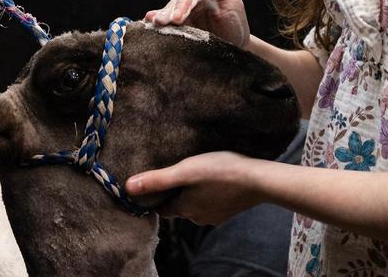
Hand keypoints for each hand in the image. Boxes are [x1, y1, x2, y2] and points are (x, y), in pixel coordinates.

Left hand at [125, 152, 263, 225]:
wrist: (259, 180)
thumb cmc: (220, 171)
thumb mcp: (185, 171)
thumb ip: (157, 180)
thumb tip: (128, 187)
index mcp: (184, 209)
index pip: (161, 208)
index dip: (155, 197)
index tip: (152, 184)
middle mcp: (198, 217)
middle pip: (178, 206)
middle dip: (174, 193)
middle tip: (175, 173)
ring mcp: (215, 215)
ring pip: (196, 204)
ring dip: (193, 192)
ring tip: (194, 173)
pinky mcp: (229, 209)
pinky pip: (211, 201)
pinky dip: (208, 192)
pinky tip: (213, 179)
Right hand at [144, 0, 250, 47]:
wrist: (236, 47)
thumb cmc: (236, 24)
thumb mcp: (234, 3)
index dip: (183, 5)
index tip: (177, 19)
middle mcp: (191, 2)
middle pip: (177, 2)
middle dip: (168, 12)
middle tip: (161, 22)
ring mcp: (184, 14)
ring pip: (170, 11)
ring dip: (161, 16)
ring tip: (153, 22)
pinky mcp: (180, 27)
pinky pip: (167, 22)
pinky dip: (156, 20)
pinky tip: (146, 22)